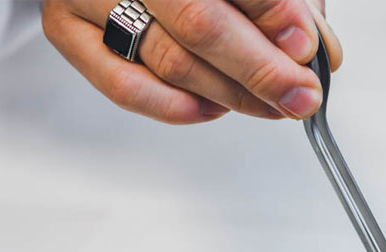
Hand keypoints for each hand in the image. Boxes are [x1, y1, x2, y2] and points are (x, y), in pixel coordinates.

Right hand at [42, 0, 341, 122]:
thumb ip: (286, 6)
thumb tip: (319, 52)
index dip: (274, 13)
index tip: (307, 49)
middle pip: (199, 23)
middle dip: (260, 70)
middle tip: (300, 97)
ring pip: (169, 61)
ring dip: (231, 95)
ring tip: (270, 105)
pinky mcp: (66, 28)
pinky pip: (123, 85)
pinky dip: (175, 107)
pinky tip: (213, 108)